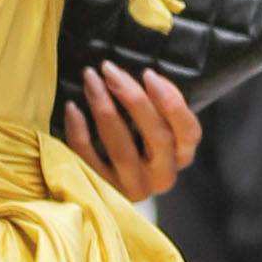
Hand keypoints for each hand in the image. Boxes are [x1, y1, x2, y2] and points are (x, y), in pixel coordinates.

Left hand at [63, 65, 200, 200]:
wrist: (95, 190)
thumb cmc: (131, 142)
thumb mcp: (150, 126)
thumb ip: (155, 107)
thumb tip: (144, 75)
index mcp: (179, 158)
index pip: (189, 132)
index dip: (172, 103)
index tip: (148, 74)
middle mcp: (161, 177)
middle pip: (158, 138)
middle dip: (133, 98)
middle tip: (110, 70)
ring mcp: (133, 189)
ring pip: (123, 151)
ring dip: (105, 109)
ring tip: (91, 81)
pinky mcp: (103, 192)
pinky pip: (89, 161)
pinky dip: (79, 132)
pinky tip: (72, 108)